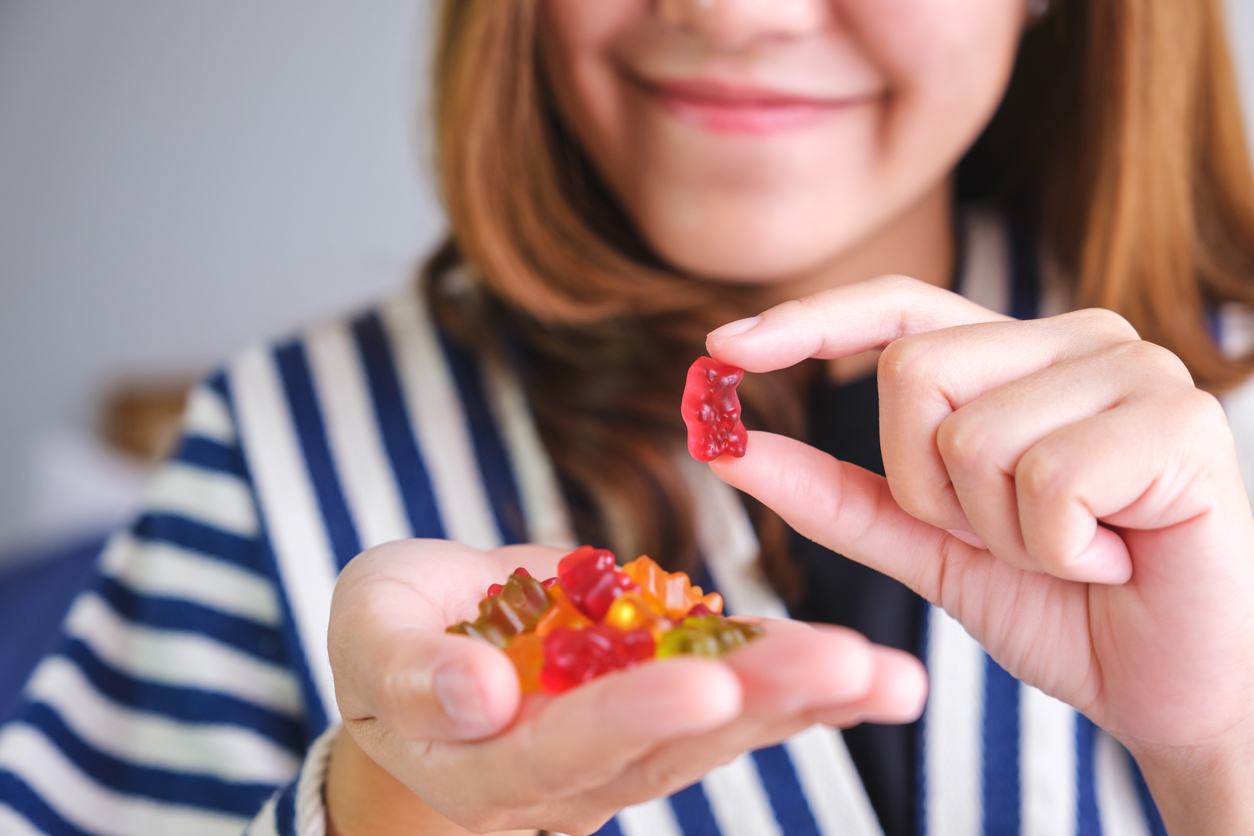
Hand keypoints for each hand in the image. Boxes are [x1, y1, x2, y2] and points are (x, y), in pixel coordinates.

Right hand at [325, 539, 925, 835]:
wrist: (433, 645)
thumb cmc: (390, 636)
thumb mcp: (372, 639)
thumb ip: (412, 673)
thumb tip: (477, 697)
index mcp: (494, 763)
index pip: (568, 748)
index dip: (630, 719)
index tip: (699, 686)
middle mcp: (579, 767)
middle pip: (675, 745)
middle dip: (763, 702)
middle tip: (845, 669)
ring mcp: (633, 737)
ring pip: (725, 723)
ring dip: (808, 698)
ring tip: (888, 676)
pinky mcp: (668, 695)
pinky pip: (739, 687)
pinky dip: (802, 678)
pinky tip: (871, 668)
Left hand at [706, 275, 1253, 833]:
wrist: (1175, 686)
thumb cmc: (1062, 606)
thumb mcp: (928, 548)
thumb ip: (836, 495)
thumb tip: (732, 449)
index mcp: (1017, 356)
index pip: (896, 309)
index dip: (809, 321)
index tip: (720, 348)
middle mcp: (1076, 339)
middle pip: (911, 375)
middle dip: (928, 490)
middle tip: (1006, 537)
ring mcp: (1134, 370)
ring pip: (971, 436)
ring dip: (999, 532)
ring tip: (1073, 551)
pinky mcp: (1181, 421)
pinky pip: (1046, 482)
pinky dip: (1059, 550)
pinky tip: (1116, 557)